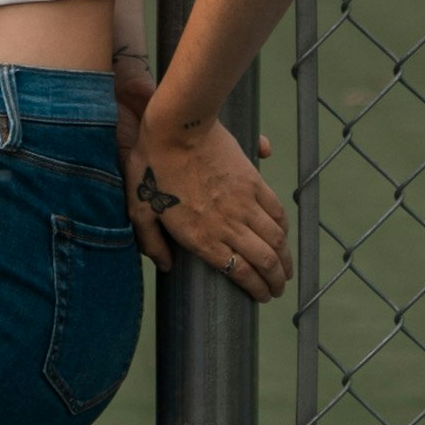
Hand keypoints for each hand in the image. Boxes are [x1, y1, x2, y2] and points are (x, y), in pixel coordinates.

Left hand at [124, 91, 290, 302]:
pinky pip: (276, 211)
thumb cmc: (152, 165)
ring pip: (275, 239)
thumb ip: (151, 242)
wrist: (178, 126)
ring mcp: (244, 203)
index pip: (238, 272)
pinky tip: (283, 237)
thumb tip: (166, 267)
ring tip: (286, 271)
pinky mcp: (253, 182)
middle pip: (264, 260)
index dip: (256, 289)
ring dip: (285, 259)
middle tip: (278, 290)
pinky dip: (283, 228)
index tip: (262, 297)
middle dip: (276, 281)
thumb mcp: (138, 209)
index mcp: (201, 237)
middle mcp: (228, 225)